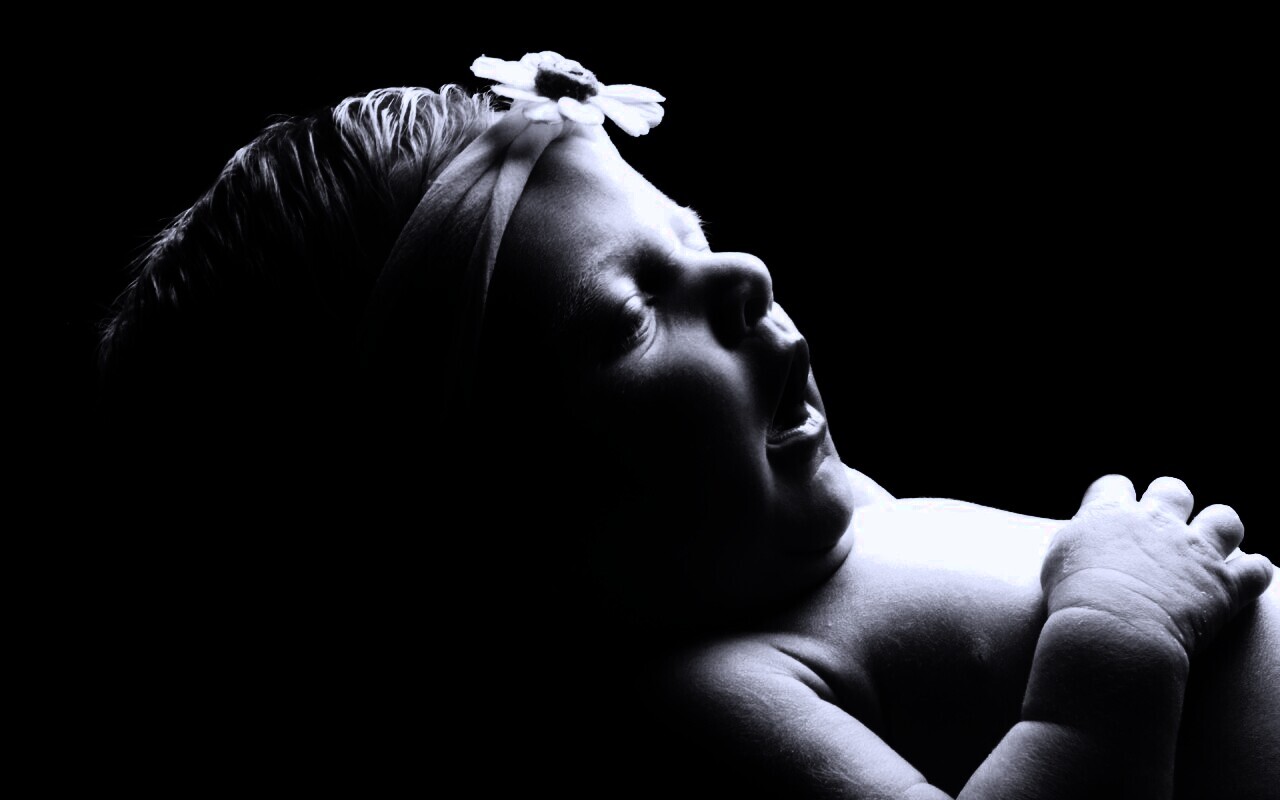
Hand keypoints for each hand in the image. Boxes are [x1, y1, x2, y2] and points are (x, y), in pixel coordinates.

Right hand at [1041, 474, 1273, 665]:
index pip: (1113, 485)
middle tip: (1164, 529)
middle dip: (1171, 504)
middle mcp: (1156, 522)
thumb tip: (1080, 546)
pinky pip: (1257, 570)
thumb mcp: (1057, 564)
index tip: (1114, 515)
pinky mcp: (1225, 584)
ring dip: (1220, 531)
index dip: (1115, 498)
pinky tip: (1247, 581)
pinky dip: (1256, 574)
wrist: (1112, 631)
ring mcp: (1195, 551)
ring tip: (1213, 550)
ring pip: (1224, 519)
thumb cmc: (1073, 603)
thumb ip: (1074, 546)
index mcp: (1110, 514)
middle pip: (1172, 490)